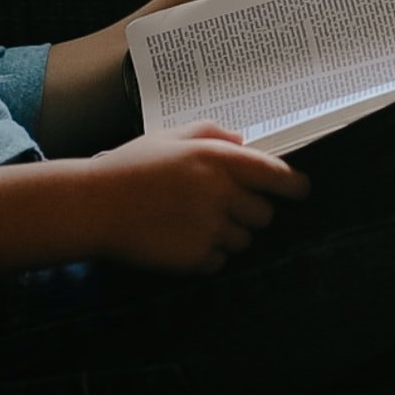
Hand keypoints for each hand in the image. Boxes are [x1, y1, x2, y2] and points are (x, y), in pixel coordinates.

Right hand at [77, 125, 308, 272]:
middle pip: (263, 214)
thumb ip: (212, 133)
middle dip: (249, 212)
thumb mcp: (169, 136)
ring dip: (227, 234)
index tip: (301, 190)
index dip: (294, 185)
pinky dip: (206, 255)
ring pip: (243, 240)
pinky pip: (218, 261)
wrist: (92, 206)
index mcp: (216, 159)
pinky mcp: (195, 258)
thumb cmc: (129, 168)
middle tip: (219, 206)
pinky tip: (178, 239)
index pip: (275, 175)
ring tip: (190, 222)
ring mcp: (209, 228)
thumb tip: (244, 141)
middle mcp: (219, 193)